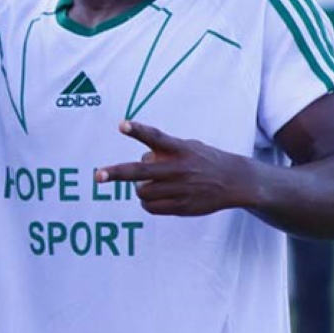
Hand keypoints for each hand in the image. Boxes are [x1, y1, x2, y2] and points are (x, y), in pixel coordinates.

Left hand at [94, 120, 251, 215]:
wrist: (235, 181)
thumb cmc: (203, 159)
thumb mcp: (187, 146)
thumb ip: (163, 150)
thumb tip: (140, 161)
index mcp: (179, 149)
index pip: (156, 137)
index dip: (138, 130)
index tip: (122, 125)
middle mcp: (179, 168)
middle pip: (141, 172)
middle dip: (117, 173)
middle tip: (98, 176)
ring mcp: (180, 189)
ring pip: (142, 192)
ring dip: (139, 188)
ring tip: (150, 184)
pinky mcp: (183, 207)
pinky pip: (151, 207)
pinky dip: (148, 202)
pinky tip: (156, 196)